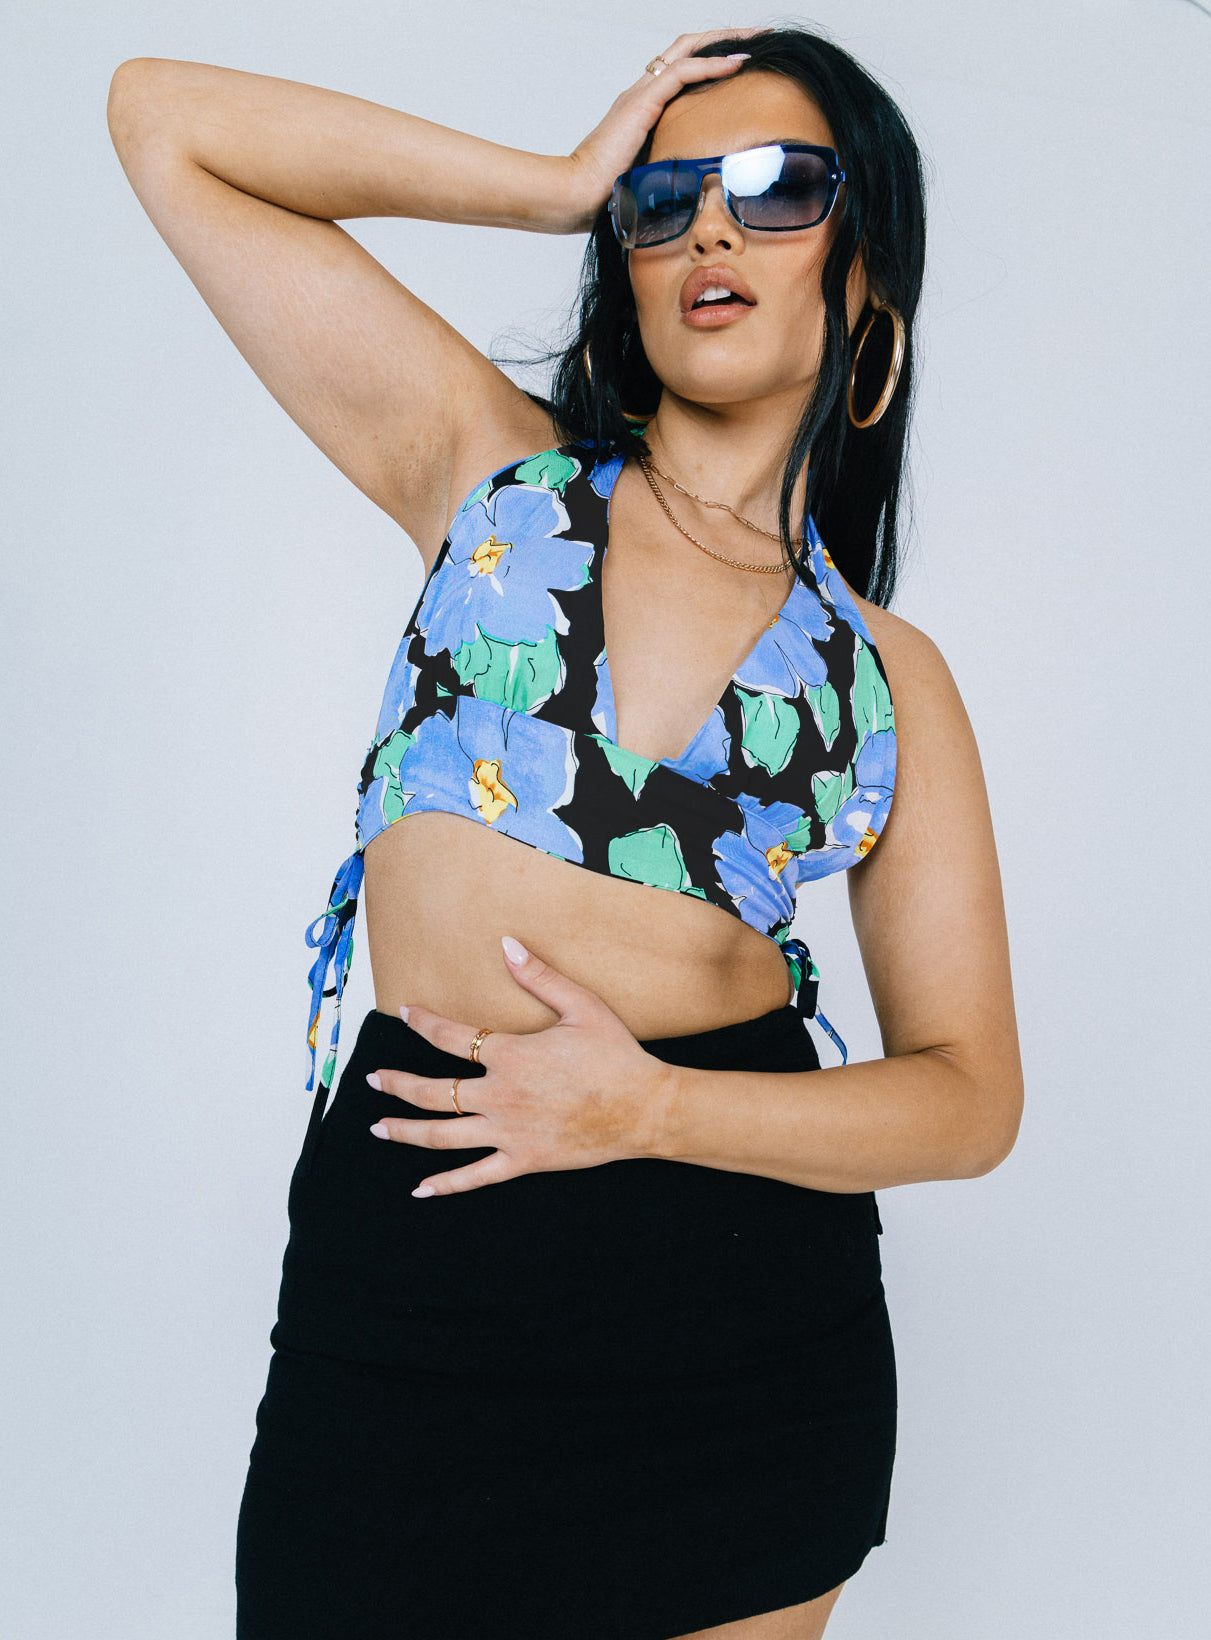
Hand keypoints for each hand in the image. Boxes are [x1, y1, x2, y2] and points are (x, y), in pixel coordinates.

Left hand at [365, 937, 674, 1195]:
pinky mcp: (523, 1161)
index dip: (423, 1022)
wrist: (644, 1109)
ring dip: (405, 1131)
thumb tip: (506, 943)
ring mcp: (507, 1132)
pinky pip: (475, 1176)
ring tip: (379, 1127)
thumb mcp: (581, 1005)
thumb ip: (539, 976)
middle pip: (431, 1092)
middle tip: (373, 1078)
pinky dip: (446, 1184)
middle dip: (396, 1084)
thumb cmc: (616, 1054)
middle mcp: (499, 1095)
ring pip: (441, 1135)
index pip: (450, 1037)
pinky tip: (421, 1189)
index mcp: (510, 1054)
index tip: (406, 1013)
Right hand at [560, 28, 770, 231]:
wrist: (578, 195)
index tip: (745, 62)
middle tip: (759, 37)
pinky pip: (683, 73)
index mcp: (644, 108)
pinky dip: (712, 65)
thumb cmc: (607, 197)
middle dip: (725, 38)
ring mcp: (641, 94)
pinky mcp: (642, 103)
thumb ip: (672, 171)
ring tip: (757, 40)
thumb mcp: (650, 178)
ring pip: (688, 50)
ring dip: (725, 42)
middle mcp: (642, 92)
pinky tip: (738, 63)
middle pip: (688, 48)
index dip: (713, 60)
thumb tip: (701, 192)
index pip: (683, 69)